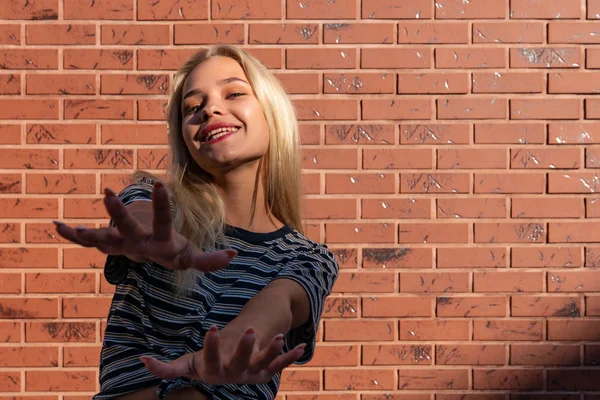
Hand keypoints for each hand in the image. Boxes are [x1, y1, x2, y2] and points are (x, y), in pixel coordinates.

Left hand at [53, 181, 235, 271]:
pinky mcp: (107, 243)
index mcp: (160, 246)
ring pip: (102, 239)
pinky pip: (88, 241)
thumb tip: (233, 256)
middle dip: (119, 214)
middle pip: (128, 231)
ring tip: (66, 226)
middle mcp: (138, 248)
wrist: (151, 258)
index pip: (163, 224)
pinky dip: (71, 235)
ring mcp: (120, 246)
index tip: (159, 184)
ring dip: (85, 232)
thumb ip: (208, 261)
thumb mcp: (190, 256)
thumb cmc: (173, 252)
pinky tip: (55, 225)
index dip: (161, 206)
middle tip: (108, 194)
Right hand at [140, 326, 305, 384]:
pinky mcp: (266, 370)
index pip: (211, 360)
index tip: (211, 329)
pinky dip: (290, 356)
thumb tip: (142, 360)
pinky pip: (280, 364)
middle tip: (248, 331)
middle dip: (244, 349)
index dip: (211, 347)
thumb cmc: (205, 364)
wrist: (227, 371)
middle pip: (239, 364)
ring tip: (279, 338)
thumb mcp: (187, 364)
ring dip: (271, 352)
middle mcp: (235, 375)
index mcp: (214, 372)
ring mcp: (252, 373)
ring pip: (262, 364)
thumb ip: (166, 368)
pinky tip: (301, 345)